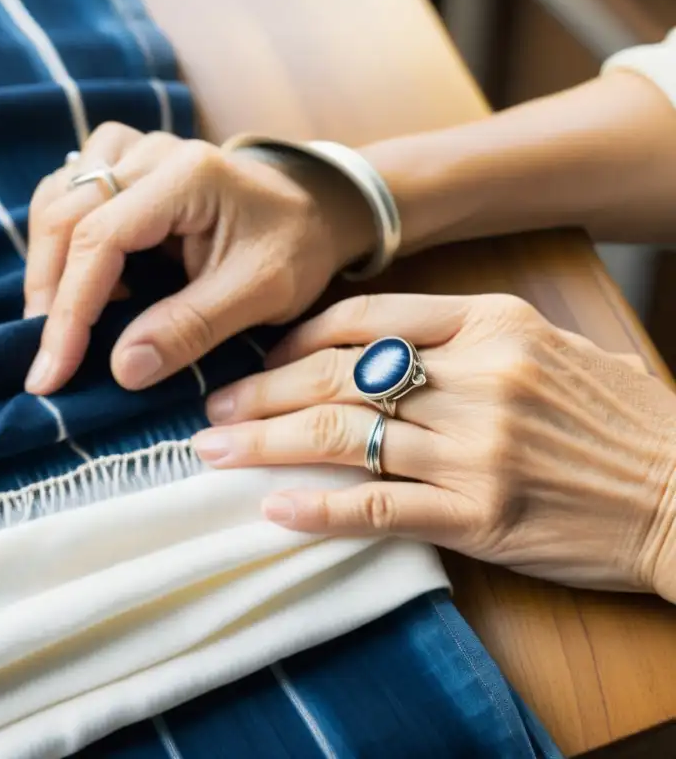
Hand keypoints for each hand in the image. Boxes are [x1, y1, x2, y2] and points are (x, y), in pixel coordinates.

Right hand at [23, 122, 374, 393]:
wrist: (313, 211)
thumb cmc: (294, 249)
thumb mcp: (260, 295)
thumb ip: (192, 329)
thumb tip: (120, 370)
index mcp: (188, 176)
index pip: (101, 237)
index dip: (70, 309)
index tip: (54, 372)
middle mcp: (150, 152)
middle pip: (64, 214)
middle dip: (48, 294)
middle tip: (48, 364)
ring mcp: (132, 152)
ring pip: (55, 200)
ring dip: (47, 267)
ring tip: (58, 329)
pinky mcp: (122, 165)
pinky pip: (66, 196)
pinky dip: (60, 245)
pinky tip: (80, 288)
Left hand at [191, 293, 675, 599]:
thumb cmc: (619, 419)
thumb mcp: (552, 345)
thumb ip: (468, 337)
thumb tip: (376, 346)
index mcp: (492, 324)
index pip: (364, 318)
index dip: (296, 337)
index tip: (260, 356)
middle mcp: (477, 377)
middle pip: (335, 377)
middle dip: (260, 392)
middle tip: (212, 408)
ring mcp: (476, 447)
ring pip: (342, 438)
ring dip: (265, 445)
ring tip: (214, 451)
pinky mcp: (480, 513)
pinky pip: (378, 508)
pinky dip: (318, 508)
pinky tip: (273, 510)